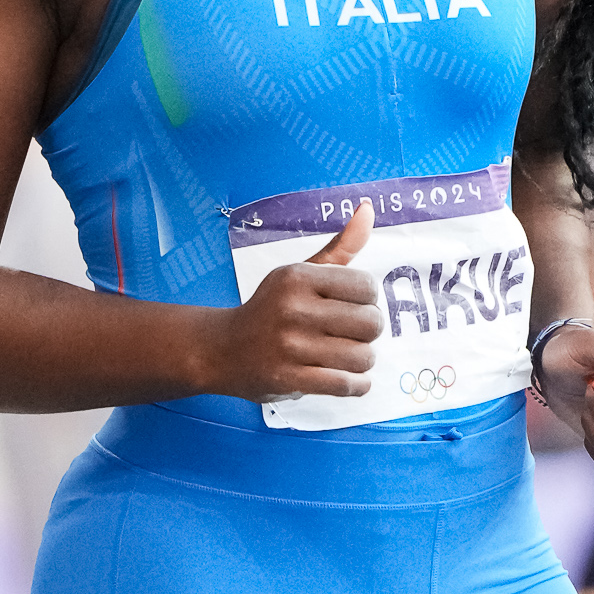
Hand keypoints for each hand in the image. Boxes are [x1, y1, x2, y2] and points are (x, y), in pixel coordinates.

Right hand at [219, 202, 382, 401]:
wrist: (222, 349)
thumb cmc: (272, 307)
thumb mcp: (300, 271)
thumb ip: (340, 246)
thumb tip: (368, 208)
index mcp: (298, 277)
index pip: (367, 286)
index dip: (369, 298)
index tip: (355, 304)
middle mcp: (293, 309)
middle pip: (371, 323)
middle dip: (370, 331)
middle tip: (355, 333)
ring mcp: (290, 346)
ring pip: (362, 357)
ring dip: (364, 360)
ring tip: (350, 356)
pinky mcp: (288, 378)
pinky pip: (344, 385)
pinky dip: (357, 385)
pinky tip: (352, 379)